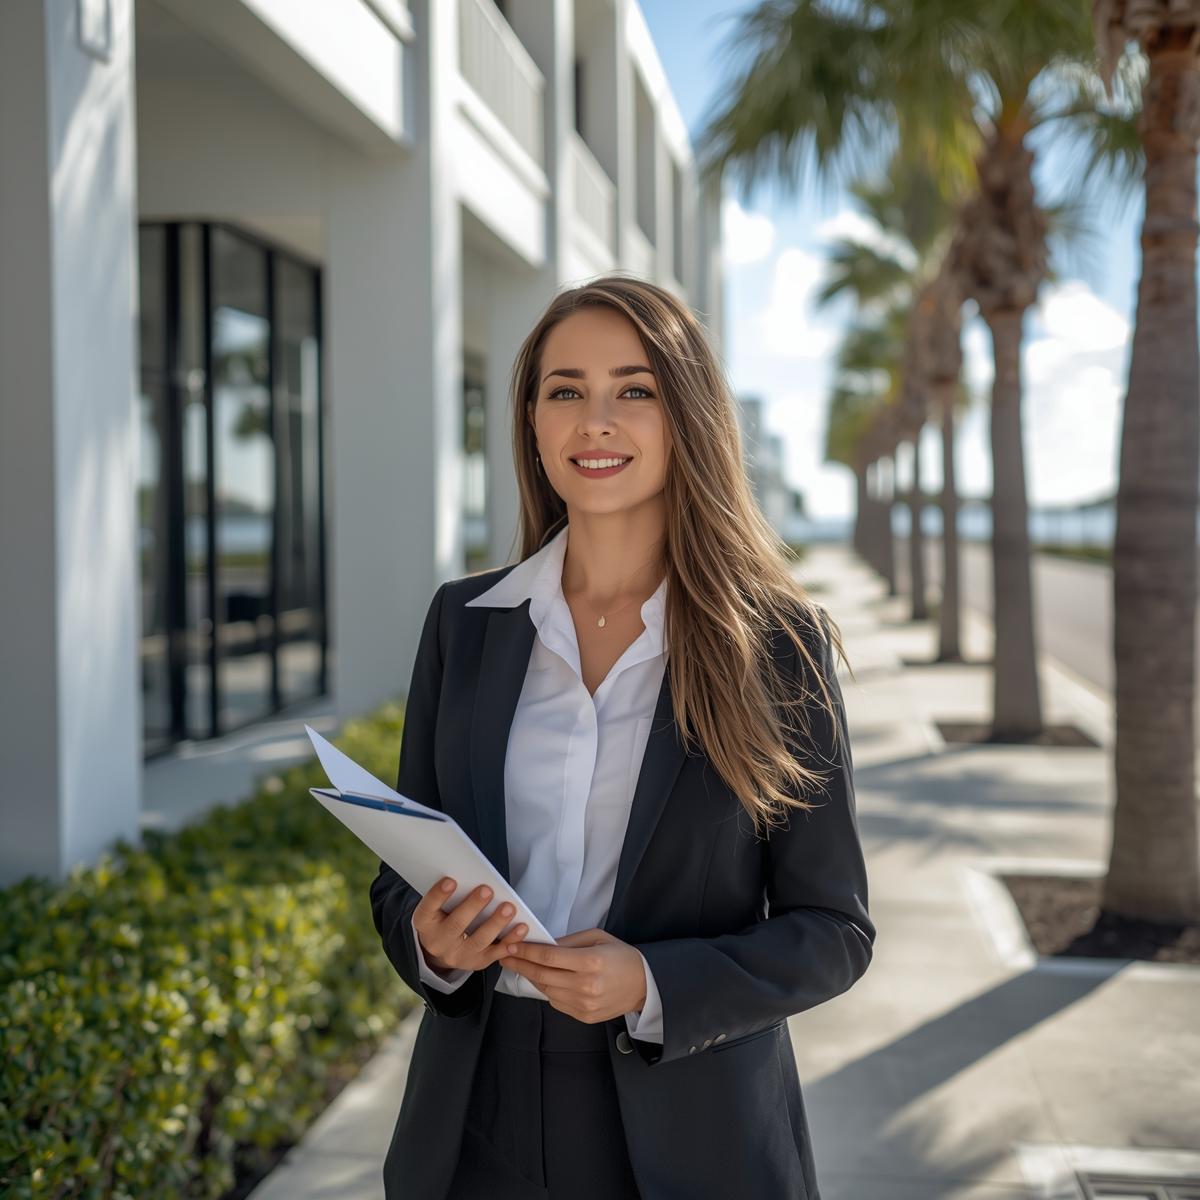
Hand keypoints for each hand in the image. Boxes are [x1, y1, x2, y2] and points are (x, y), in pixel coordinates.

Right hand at [414, 877, 528, 974]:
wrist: (439, 951)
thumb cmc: (442, 918)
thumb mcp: (436, 907)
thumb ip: (449, 895)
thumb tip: (470, 876)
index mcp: (425, 923)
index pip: (428, 908)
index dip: (438, 895)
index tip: (450, 881)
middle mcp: (438, 942)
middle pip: (456, 925)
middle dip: (473, 907)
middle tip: (487, 890)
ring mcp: (458, 956)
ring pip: (478, 941)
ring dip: (496, 923)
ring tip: (509, 908)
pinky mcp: (476, 962)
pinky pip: (495, 953)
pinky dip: (510, 940)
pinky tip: (521, 928)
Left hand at [502, 928, 647, 1022]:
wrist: (644, 985)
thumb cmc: (621, 956)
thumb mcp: (598, 938)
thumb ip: (569, 941)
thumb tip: (543, 943)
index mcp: (590, 962)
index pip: (549, 957)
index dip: (526, 952)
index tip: (511, 946)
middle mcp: (586, 986)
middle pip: (542, 975)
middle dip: (520, 964)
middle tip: (504, 955)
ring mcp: (584, 1004)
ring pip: (546, 991)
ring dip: (531, 977)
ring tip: (520, 966)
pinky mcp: (583, 1017)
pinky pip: (556, 1002)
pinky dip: (547, 990)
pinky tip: (543, 979)